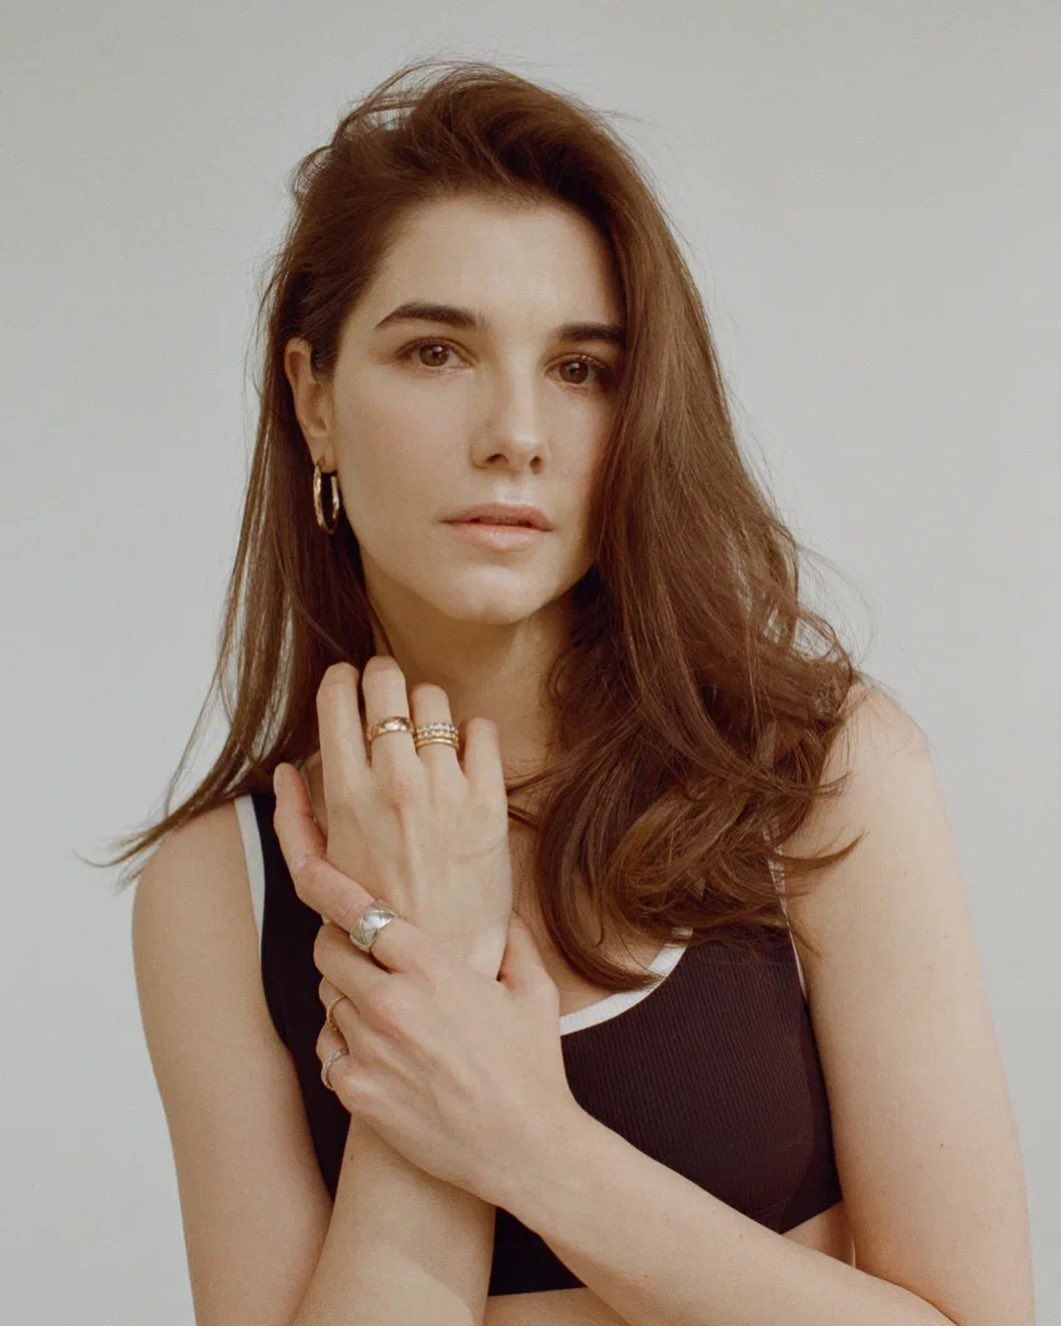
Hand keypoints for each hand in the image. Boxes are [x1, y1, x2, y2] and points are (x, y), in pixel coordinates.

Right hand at [278, 655, 514, 975]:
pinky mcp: (489, 800)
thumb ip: (292, 819)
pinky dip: (471, 732)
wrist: (444, 955)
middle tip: (386, 689)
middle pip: (387, 684)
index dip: (340, 680)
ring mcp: (446, 789)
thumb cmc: (376, 914)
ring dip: (426, 705)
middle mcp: (395, 782)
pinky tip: (461, 753)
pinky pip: (482, 730)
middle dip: (382, 676)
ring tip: (424, 728)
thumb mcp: (317, 874)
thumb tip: (285, 769)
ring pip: (435, 700)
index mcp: (348, 795)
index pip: (338, 701)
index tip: (346, 682)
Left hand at [312, 903, 582, 1206]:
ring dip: (345, 996)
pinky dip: (343, 1045)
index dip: (328, 887)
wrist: (524, 1151)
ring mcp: (370, 1050)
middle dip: (337, 944)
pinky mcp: (357, 1092)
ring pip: (328, 1000)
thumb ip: (514, 940)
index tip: (307, 869)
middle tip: (357, 950)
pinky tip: (375, 1052)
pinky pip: (328, 1050)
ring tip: (381, 1010)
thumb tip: (500, 909)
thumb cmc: (533, 1068)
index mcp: (433, 970)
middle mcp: (392, 1004)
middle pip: (328, 952)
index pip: (361, 913)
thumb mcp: (535, 992)